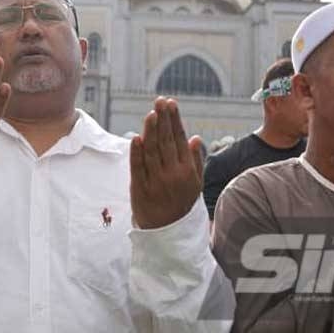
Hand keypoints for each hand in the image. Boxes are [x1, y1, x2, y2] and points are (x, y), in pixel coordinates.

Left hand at [130, 97, 204, 228]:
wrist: (167, 232)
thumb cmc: (181, 204)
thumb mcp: (195, 184)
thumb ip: (195, 160)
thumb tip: (196, 138)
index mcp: (187, 170)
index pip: (180, 139)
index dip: (174, 120)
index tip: (170, 104)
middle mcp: (173, 174)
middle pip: (166, 142)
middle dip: (163, 119)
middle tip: (160, 101)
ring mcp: (156, 181)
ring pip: (153, 152)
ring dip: (151, 131)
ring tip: (151, 113)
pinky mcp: (140, 189)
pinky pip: (138, 168)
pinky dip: (137, 154)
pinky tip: (137, 138)